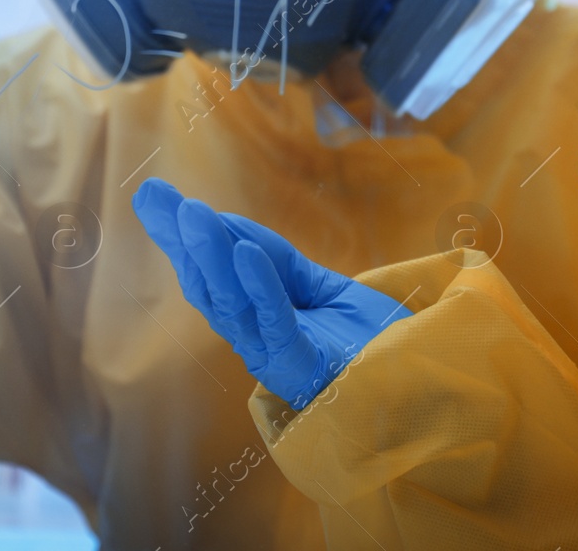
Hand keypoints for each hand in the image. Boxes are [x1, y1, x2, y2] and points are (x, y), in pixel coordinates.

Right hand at [132, 178, 409, 409]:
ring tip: (194, 214)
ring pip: (234, 305)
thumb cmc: (373, 342)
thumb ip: (277, 263)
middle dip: (182, 241)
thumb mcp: (322, 287)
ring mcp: (279, 357)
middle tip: (155, 196)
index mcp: (257, 323)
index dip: (179, 238)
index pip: (208, 276)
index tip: (150, 197)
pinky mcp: (307, 368)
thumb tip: (229, 230)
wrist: (428, 381)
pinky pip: (277, 324)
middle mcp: (258, 342)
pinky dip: (259, 287)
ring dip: (212, 256)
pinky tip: (245, 252)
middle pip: (209, 289)